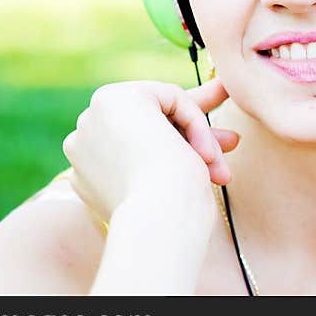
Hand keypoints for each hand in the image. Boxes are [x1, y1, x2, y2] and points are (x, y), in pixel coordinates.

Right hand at [62, 76, 239, 223]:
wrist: (160, 218)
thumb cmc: (173, 212)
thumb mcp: (173, 178)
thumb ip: (177, 154)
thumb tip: (204, 148)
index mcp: (89, 167)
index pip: (138, 141)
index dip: (180, 142)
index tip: (212, 151)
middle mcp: (81, 140)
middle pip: (148, 121)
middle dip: (197, 131)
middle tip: (233, 138)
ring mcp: (91, 119)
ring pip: (161, 110)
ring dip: (200, 133)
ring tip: (234, 146)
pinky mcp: (111, 99)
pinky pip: (169, 96)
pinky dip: (194, 121)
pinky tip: (205, 152)